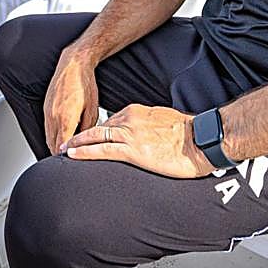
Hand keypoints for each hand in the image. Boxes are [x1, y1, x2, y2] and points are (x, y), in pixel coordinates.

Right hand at [43, 49, 99, 155]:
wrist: (74, 65)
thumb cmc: (85, 84)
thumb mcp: (92, 110)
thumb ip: (87, 129)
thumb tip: (85, 142)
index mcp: (65, 119)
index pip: (61, 148)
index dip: (67, 157)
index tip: (74, 162)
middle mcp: (53, 117)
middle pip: (52, 145)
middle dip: (60, 155)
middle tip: (71, 159)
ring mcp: (47, 112)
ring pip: (48, 137)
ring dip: (55, 145)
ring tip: (67, 151)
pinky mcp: (45, 107)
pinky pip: (46, 127)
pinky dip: (52, 135)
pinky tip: (61, 136)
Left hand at [63, 104, 213, 178]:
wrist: (203, 140)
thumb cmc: (192, 135)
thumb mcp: (166, 122)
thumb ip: (151, 126)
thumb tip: (148, 137)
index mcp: (138, 112)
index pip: (111, 120)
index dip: (97, 130)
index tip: (88, 136)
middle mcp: (130, 119)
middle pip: (99, 126)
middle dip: (81, 135)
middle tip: (67, 142)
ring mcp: (130, 134)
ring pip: (95, 135)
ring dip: (77, 143)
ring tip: (64, 149)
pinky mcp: (132, 150)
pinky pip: (102, 150)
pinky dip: (84, 152)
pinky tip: (73, 155)